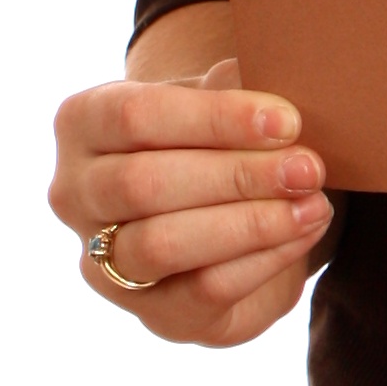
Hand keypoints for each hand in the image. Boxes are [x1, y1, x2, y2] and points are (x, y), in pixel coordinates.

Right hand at [48, 56, 332, 345]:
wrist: (225, 211)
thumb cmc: (217, 139)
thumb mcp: (219, 101)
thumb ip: (228, 87)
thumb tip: (248, 71)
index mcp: (84, 123)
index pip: (135, 116)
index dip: (214, 119)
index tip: (286, 121)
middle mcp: (74, 194)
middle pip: (143, 185)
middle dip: (236, 175)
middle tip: (308, 167)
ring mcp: (103, 262)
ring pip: (163, 244)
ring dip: (249, 224)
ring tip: (312, 204)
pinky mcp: (152, 314)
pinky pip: (202, 291)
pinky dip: (262, 259)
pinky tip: (304, 232)